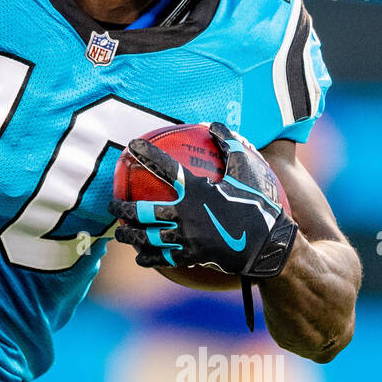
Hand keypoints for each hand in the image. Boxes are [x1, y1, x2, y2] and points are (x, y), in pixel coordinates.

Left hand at [108, 122, 296, 276]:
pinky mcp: (191, 256)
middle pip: (143, 210)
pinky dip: (147, 257)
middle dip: (122, 208)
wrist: (268, 245)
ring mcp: (186, 237)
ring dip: (129, 234)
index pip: (165, 167)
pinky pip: (161, 258)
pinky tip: (139, 256)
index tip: (131, 147)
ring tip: (120, 232)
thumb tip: (214, 124)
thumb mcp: (247, 171)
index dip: (147, 154)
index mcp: (196, 190)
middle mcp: (186, 213)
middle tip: (112, 205)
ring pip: (147, 237)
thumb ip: (230, 146)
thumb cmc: (257, 204)